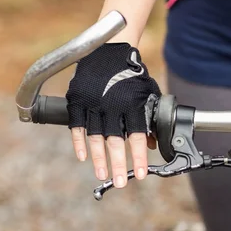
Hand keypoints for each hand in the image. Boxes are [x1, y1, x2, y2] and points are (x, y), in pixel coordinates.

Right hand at [65, 43, 160, 187]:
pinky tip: (82, 157)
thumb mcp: (147, 94)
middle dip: (119, 164)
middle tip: (121, 183)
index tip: (142, 174)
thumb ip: (149, 118)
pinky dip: (79, 142)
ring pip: (96, 137)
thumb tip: (153, 144)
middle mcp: (114, 105)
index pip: (137, 136)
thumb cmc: (132, 74)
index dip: (138, 157)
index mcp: (133, 104)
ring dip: (99, 158)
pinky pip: (77, 125)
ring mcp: (94, 102)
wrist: (110, 48)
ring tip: (103, 174)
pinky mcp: (78, 98)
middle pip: (116, 141)